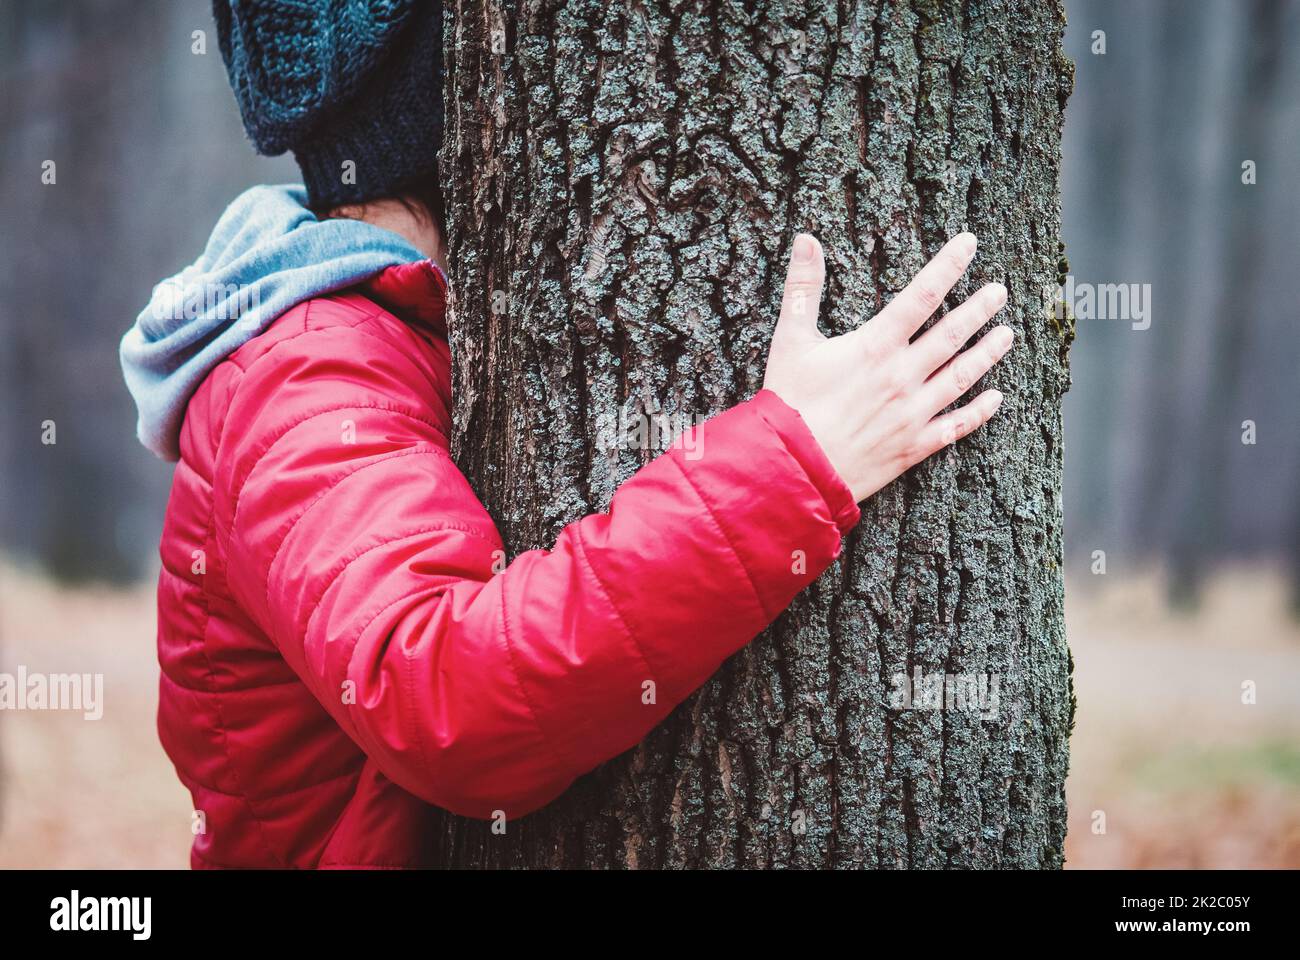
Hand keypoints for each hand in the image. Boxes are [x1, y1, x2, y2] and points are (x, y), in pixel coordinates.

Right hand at [763, 232, 1011, 502]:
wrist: (792, 466)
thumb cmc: (789, 401)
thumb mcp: (791, 340)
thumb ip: (802, 288)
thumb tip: (805, 239)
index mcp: (875, 346)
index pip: (922, 296)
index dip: (948, 265)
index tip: (969, 243)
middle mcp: (902, 376)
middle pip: (952, 334)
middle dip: (979, 309)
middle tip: (1000, 291)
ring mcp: (912, 413)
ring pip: (961, 377)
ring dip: (987, 354)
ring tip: (1007, 334)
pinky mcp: (913, 446)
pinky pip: (956, 426)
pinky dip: (979, 412)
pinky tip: (996, 398)